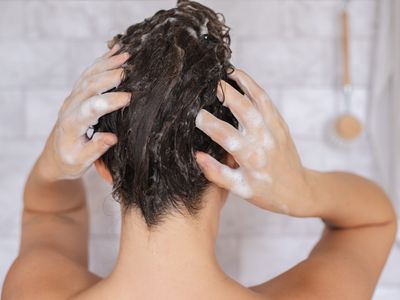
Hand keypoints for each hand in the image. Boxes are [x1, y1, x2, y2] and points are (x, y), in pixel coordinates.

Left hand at [37, 44, 130, 180]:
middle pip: (89, 86)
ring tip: (126, 55)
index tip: (129, 98)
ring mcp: (73, 97)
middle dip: (110, 76)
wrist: (55, 155)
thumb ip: (95, 149)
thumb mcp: (81, 161)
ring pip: (89, 75)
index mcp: (71, 124)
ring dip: (107, 64)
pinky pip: (89, 73)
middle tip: (130, 70)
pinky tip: (115, 52)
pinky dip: (102, 61)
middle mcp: (70, 106)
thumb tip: (112, 137)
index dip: (109, 101)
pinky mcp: (77, 93)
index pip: (90, 109)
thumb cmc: (70, 161)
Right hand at [195, 69, 314, 216]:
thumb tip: (197, 155)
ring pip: (259, 100)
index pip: (227, 136)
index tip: (195, 114)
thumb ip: (217, 173)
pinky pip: (267, 101)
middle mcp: (265, 141)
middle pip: (245, 111)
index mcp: (252, 159)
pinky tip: (241, 78)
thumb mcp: (239, 190)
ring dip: (243, 83)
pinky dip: (254, 87)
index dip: (210, 124)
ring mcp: (275, 130)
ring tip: (227, 71)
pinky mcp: (281, 124)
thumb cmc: (266, 192)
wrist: (298, 190)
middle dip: (226, 94)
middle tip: (209, 82)